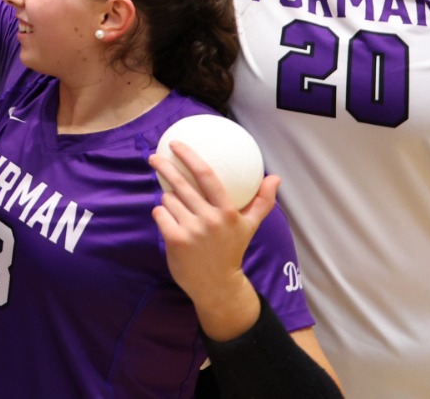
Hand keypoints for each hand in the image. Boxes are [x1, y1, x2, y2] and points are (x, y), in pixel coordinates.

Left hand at [151, 143, 280, 340]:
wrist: (217, 285)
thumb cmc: (232, 250)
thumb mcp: (249, 227)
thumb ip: (262, 202)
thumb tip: (275, 177)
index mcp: (228, 212)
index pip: (207, 176)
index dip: (190, 157)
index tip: (176, 144)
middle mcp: (210, 219)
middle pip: (181, 184)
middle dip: (164, 167)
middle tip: (155, 157)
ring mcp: (192, 230)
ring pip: (168, 199)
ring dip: (169, 200)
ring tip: (179, 211)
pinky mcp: (175, 239)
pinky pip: (160, 213)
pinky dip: (161, 214)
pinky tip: (170, 222)